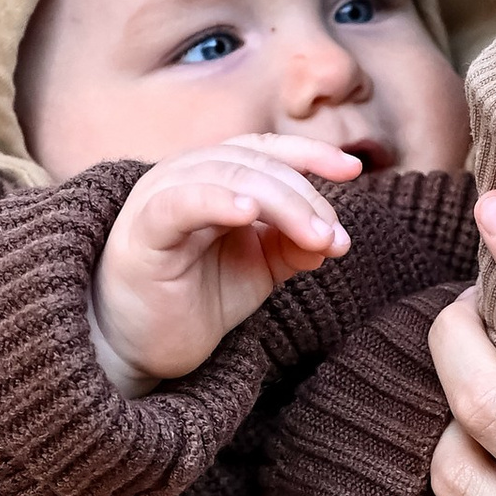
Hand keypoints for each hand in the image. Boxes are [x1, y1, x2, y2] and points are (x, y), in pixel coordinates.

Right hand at [92, 134, 360, 388]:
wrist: (141, 347)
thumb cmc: (196, 297)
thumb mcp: (259, 268)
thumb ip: (294, 245)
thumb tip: (333, 237)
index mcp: (212, 175)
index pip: (265, 148)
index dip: (310, 153)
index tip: (354, 170)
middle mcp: (184, 175)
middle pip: (254, 162)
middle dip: (304, 197)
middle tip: (334, 240)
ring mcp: (159, 198)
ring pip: (227, 175)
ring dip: (281, 203)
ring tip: (315, 239)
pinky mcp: (142, 233)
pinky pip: (179, 204)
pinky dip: (217, 200)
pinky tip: (250, 213)